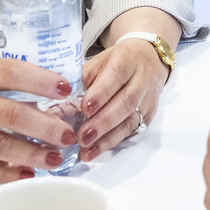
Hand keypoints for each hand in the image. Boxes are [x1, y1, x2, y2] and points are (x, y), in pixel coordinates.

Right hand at [0, 58, 80, 181]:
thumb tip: (38, 96)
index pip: (11, 72)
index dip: (41, 80)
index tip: (66, 88)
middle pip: (11, 113)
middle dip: (46, 125)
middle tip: (68, 133)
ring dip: (31, 154)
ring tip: (53, 158)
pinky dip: (5, 173)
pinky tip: (23, 175)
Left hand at [76, 35, 170, 161]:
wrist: (149, 59)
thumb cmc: (118, 61)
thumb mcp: (100, 61)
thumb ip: (83, 78)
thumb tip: (60, 99)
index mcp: (127, 59)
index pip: (116, 75)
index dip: (101, 93)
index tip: (84, 108)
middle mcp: (141, 79)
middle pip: (126, 102)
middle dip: (103, 121)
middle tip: (82, 136)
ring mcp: (147, 99)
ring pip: (130, 120)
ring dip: (107, 138)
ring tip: (87, 150)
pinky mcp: (148, 115)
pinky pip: (131, 131)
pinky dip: (111, 142)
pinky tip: (96, 150)